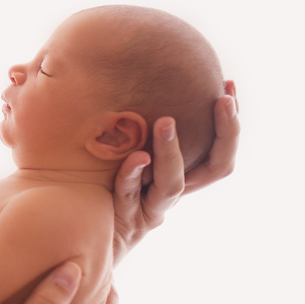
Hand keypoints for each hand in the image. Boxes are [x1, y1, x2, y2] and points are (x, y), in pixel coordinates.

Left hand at [111, 80, 239, 262]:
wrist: (74, 238)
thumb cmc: (93, 186)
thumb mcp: (113, 151)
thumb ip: (121, 121)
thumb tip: (112, 64)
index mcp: (177, 176)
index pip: (219, 150)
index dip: (230, 123)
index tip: (228, 85)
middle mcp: (170, 193)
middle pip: (216, 168)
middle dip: (225, 133)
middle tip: (222, 100)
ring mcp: (150, 209)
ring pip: (173, 184)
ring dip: (171, 150)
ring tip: (165, 122)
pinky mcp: (124, 220)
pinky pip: (132, 196)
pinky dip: (133, 176)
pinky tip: (133, 157)